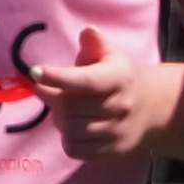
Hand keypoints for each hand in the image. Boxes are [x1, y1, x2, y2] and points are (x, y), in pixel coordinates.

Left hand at [36, 27, 180, 164]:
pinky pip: (75, 149)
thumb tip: (88, 32)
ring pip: (71, 129)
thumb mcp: (110, 55)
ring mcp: (117, 131)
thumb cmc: (117, 76)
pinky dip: (66, 138)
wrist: (148, 108)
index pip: (87, 81)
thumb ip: (95, 43)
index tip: (35, 72)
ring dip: (57, 117)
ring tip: (60, 108)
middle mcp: (121, 106)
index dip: (58, 77)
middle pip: (72, 107)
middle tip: (41, 88)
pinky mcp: (111, 151)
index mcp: (120, 78)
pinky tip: (70, 126)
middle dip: (49, 96)